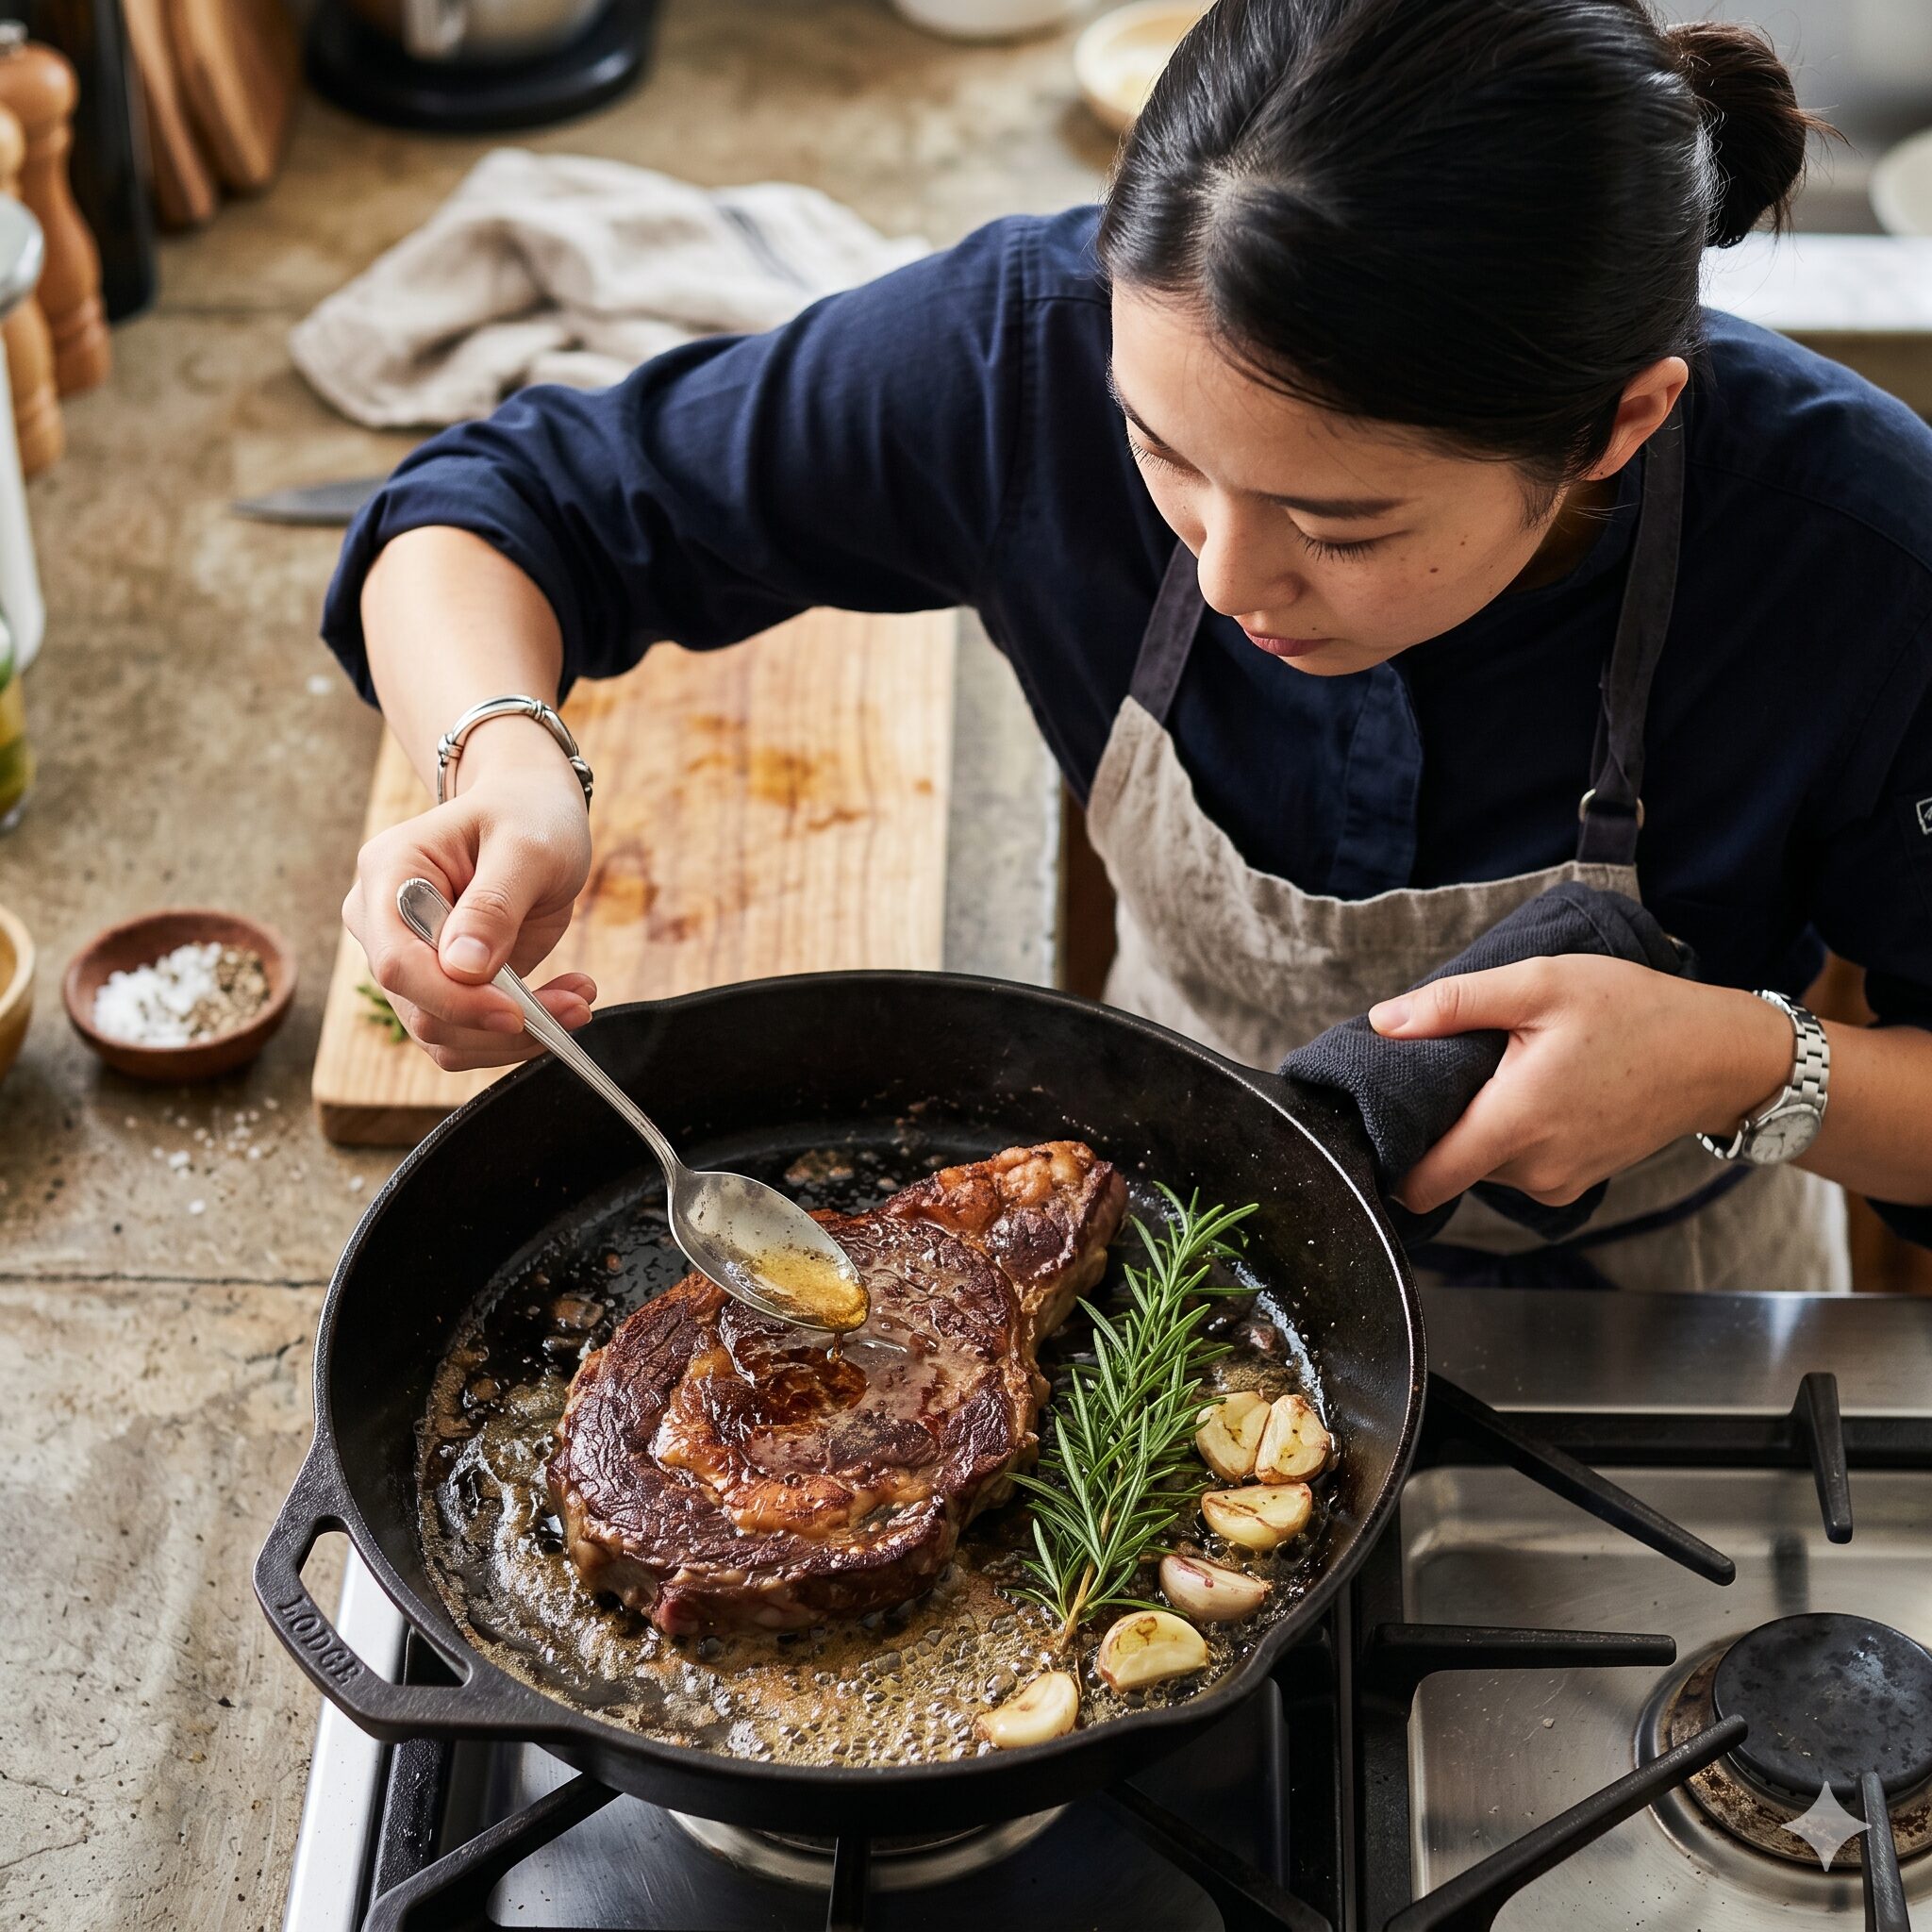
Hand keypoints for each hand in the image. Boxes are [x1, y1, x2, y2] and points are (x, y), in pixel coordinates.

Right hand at [343, 723, 595, 1070]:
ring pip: (446, 1037)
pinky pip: (470, 1035)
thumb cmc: (526, 813)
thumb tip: (463, 970)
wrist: (530, 809)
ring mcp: (411, 960)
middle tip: (577, 1007)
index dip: (454, 1000)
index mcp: (388, 876)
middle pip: (422, 1012)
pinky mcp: (444, 985)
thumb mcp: (526, 847)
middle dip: (500, 1026)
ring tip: (579, 1002)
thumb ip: (494, 905)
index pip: (398, 964)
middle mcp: (383, 926)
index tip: (517, 1013)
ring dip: (516, 1038)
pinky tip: (564, 1001)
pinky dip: (518, 1035)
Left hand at [1368, 956, 1793, 1213]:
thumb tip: (1383, 1022)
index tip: (1372, 1121)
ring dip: (1475, 1123)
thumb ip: (1455, 1004)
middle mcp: (1534, 1169)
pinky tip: (1527, 1088)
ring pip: (1480, 1163)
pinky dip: (1509, 1132)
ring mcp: (1558, 1182)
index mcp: (1516, 1123)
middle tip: (1442, 1066)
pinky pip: (1516, 1164)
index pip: (1421, 1180)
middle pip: (1446, 1163)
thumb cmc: (1635, 1011)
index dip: (1387, 1156)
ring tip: (1496, 1070)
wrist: (1721, 1055)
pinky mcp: (1575, 1182)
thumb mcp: (1542, 983)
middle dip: (1435, 1121)